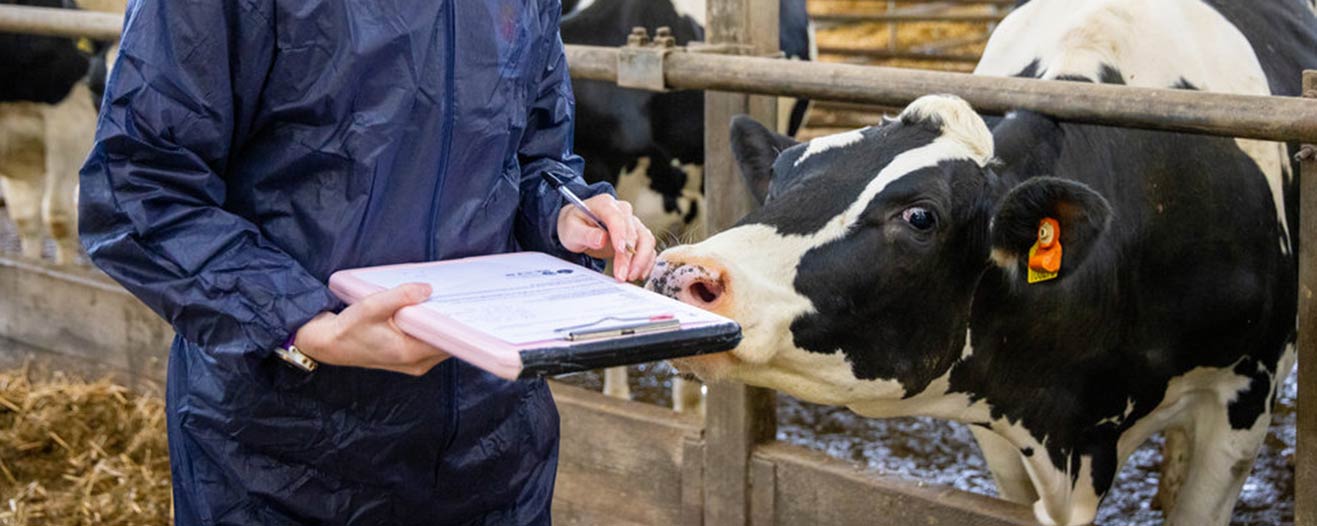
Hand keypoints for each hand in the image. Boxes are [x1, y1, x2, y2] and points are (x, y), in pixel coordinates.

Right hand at [294, 283, 449, 375]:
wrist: (330, 344)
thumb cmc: (348, 328)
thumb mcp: (372, 306)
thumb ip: (400, 296)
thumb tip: (427, 289)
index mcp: (410, 353)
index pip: (448, 342)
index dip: (461, 324)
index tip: (469, 307)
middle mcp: (416, 363)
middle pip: (449, 343)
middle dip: (455, 323)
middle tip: (462, 299)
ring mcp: (414, 364)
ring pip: (441, 345)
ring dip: (444, 326)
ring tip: (448, 303)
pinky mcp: (409, 360)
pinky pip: (431, 345)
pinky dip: (434, 331)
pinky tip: (432, 313)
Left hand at [557, 194, 656, 281]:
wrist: (579, 227)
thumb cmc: (575, 225)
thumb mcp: (572, 230)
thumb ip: (586, 234)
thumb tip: (601, 239)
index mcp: (605, 204)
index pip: (616, 217)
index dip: (620, 234)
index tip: (619, 251)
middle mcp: (622, 211)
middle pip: (632, 232)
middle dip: (628, 257)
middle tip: (621, 275)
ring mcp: (632, 223)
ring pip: (646, 239)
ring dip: (641, 260)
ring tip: (630, 277)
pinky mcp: (637, 235)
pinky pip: (648, 247)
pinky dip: (647, 261)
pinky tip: (640, 274)